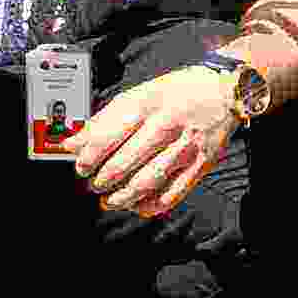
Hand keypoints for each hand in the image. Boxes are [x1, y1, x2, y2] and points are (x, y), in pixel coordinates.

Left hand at [58, 65, 247, 230]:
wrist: (224, 91)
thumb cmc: (177, 92)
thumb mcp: (139, 94)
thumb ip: (104, 120)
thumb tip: (72, 143)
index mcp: (147, 103)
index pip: (109, 135)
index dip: (89, 157)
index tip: (81, 165)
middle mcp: (167, 124)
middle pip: (125, 163)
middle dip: (102, 180)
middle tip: (95, 183)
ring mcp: (185, 146)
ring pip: (146, 182)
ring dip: (122, 197)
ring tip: (110, 199)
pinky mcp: (200, 164)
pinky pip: (171, 194)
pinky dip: (150, 205)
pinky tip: (138, 204)